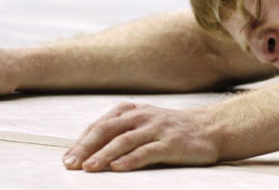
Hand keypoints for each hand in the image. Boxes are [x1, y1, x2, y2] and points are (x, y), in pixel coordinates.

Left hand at [63, 102, 218, 171]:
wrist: (210, 128)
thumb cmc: (173, 129)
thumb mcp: (145, 123)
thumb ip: (121, 131)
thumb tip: (89, 150)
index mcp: (133, 111)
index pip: (100, 125)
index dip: (81, 141)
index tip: (68, 158)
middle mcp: (143, 117)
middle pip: (108, 130)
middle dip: (86, 148)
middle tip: (71, 164)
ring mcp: (157, 129)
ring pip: (124, 140)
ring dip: (104, 154)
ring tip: (89, 167)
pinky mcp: (171, 143)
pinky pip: (147, 151)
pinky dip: (130, 159)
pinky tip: (118, 167)